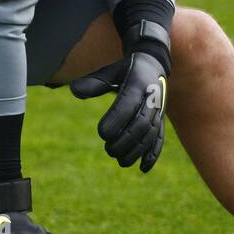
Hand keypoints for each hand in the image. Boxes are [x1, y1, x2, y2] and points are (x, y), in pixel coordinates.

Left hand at [69, 51, 166, 171]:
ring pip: (150, 134)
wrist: (153, 65)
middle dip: (125, 139)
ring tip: (120, 161)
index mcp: (138, 83)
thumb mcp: (111, 71)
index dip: (116, 119)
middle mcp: (152, 98)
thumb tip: (73, 90)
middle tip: (108, 150)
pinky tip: (143, 169)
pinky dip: (153, 154)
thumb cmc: (125, 70)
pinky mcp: (160, 120)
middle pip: (140, 123)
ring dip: (136, 150)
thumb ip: (94, 82)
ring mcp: (158, 111)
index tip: (101, 133)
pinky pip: (159, 138)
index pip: (128, 103)